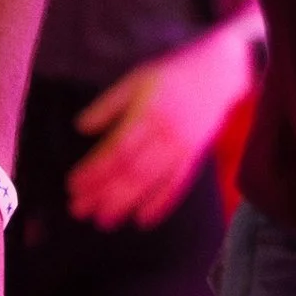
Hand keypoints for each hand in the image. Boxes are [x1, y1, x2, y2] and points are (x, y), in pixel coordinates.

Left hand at [68, 21, 254, 229]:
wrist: (222, 73)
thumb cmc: (174, 74)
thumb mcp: (137, 80)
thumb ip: (109, 105)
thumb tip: (81, 127)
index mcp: (149, 114)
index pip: (117, 150)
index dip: (94, 170)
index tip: (73, 185)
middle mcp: (166, 135)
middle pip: (132, 172)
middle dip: (104, 194)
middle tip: (79, 211)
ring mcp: (184, 149)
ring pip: (152, 183)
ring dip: (126, 204)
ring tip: (104, 222)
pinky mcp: (196, 157)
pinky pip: (178, 185)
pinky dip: (162, 204)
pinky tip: (143, 220)